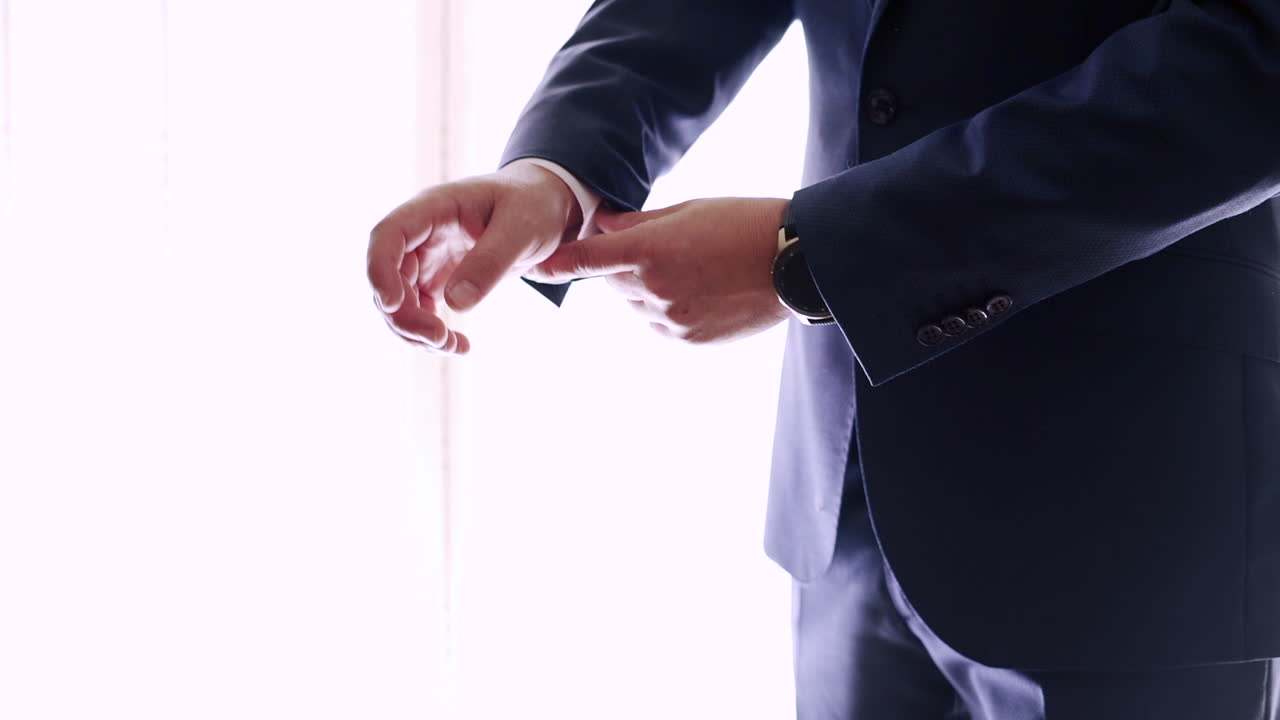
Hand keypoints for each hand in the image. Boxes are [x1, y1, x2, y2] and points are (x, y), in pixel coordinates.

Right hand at [366, 162, 582, 353]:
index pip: (388, 235)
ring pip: (399, 301)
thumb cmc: (533, 205)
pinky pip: (419, 312)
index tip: (391, 304)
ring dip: (416, 331)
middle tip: (440, 339)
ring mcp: (426, 259)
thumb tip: (456, 303)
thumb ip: (491, 261)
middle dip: (404, 315)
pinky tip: (459, 345)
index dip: (380, 270)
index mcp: (434, 208)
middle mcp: (422, 235)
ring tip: (454, 347)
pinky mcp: (437, 281)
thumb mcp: (522, 228)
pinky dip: (431, 334)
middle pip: (389, 277)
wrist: (545, 206)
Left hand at [531, 197, 793, 344]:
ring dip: (647, 287)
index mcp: (650, 250)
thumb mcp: (687, 210)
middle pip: (612, 280)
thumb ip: (637, 222)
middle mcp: (653, 289)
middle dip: (623, 265)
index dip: (557, 264)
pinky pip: (660, 323)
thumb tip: (600, 225)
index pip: (587, 260)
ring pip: (635, 303)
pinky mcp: (687, 339)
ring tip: (694, 267)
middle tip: (664, 246)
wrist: (794, 263)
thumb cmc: (743, 223)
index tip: (534, 267)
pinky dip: (667, 309)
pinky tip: (704, 290)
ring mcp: (670, 319)